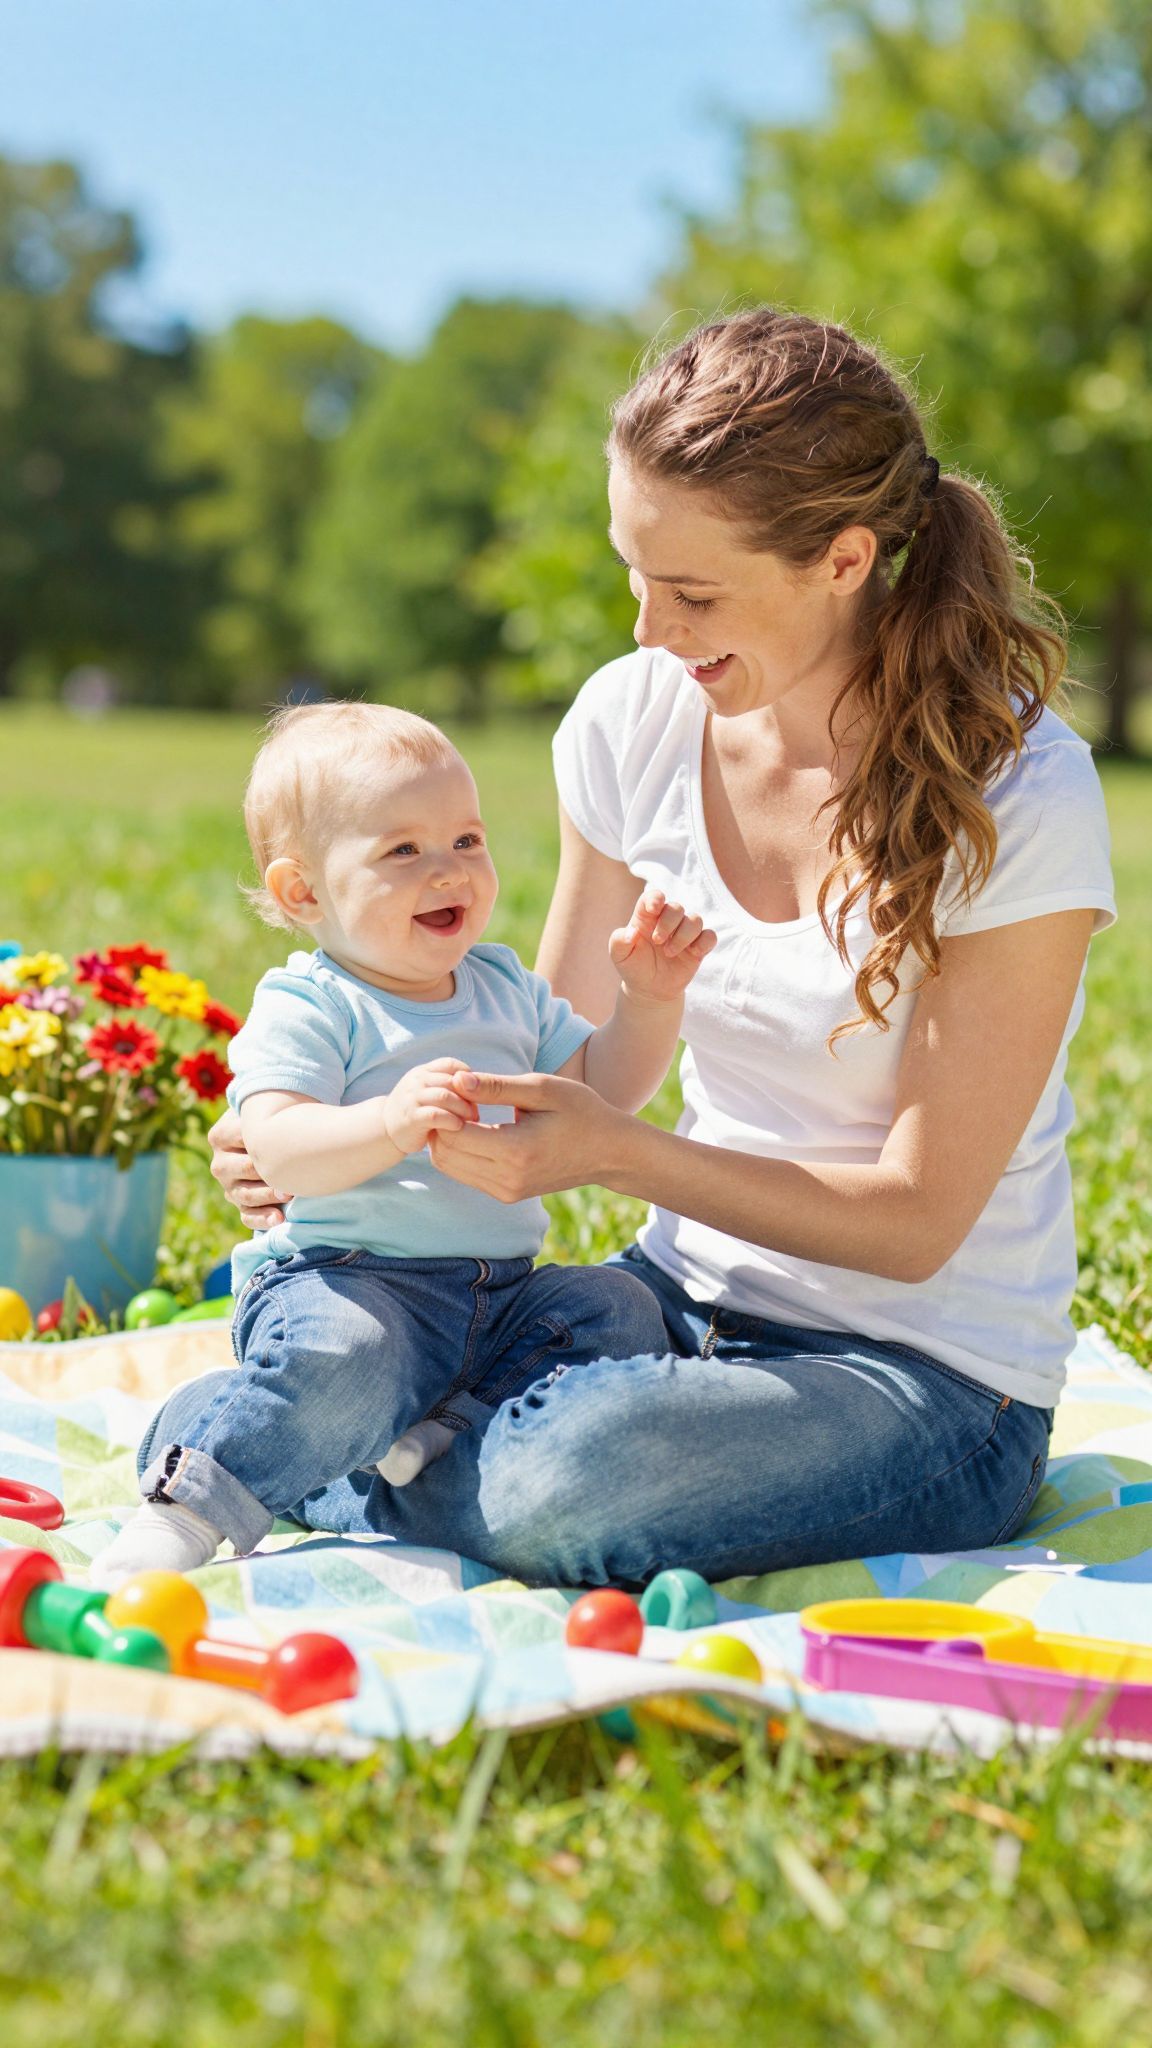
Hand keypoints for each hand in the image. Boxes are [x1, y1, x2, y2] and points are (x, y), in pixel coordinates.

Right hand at [208, 1108, 293, 1231]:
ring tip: (288, 1195)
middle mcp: (220, 1163)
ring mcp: (229, 1186)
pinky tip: (279, 1219)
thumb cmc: (271, 1117)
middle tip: (290, 1173)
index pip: (240, 1137)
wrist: (269, 1137)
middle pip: (243, 1169)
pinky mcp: (240, 1205)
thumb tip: (278, 1101)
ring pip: (245, 1195)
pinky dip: (262, 1219)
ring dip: (267, 1196)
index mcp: (220, 1135)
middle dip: (267, 1172)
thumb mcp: (263, 1106)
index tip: (282, 1138)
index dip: (261, 1138)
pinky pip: (247, 1216)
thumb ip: (265, 1103)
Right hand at [382, 1056, 479, 1156]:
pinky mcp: (411, 1118)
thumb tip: (483, 1089)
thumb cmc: (417, 1110)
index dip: (468, 1078)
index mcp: (424, 1072)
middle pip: (452, 1080)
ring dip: (463, 1109)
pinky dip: (452, 1121)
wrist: (385, 1129)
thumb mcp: (430, 1091)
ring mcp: (412, 1098)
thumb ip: (450, 1086)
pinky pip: (436, 1115)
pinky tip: (458, 1127)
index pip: (451, 1064)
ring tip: (471, 1121)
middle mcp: (417, 1081)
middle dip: (470, 1096)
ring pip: (445, 1096)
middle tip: (476, 1112)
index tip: (476, 1095)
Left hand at [429, 1069, 632, 1202]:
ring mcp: (506, 1192)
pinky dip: (461, 1152)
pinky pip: (465, 1175)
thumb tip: (457, 1080)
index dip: (447, 1107)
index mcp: (516, 1150)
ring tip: (469, 1113)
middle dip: (442, 1124)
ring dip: (449, 1139)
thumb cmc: (581, 1112)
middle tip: (460, 1099)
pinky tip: (478, 1129)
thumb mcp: (543, 1089)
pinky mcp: (507, 1195)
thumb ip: (497, 1086)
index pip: (453, 1133)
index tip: (462, 1088)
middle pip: (445, 1153)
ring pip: (450, 1167)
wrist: (610, 1152)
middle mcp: (506, 1179)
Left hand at [609, 887, 716, 1002]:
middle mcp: (667, 921)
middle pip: (676, 907)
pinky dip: (704, 942)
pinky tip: (693, 953)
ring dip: (684, 935)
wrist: (648, 990)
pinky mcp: (698, 948)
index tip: (654, 909)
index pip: (654, 897)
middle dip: (668, 923)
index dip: (656, 898)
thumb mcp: (618, 955)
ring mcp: (684, 934)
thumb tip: (632, 933)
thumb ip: (619, 940)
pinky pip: (710, 936)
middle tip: (658, 942)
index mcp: (647, 917)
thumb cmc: (633, 966)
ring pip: (695, 919)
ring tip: (669, 952)